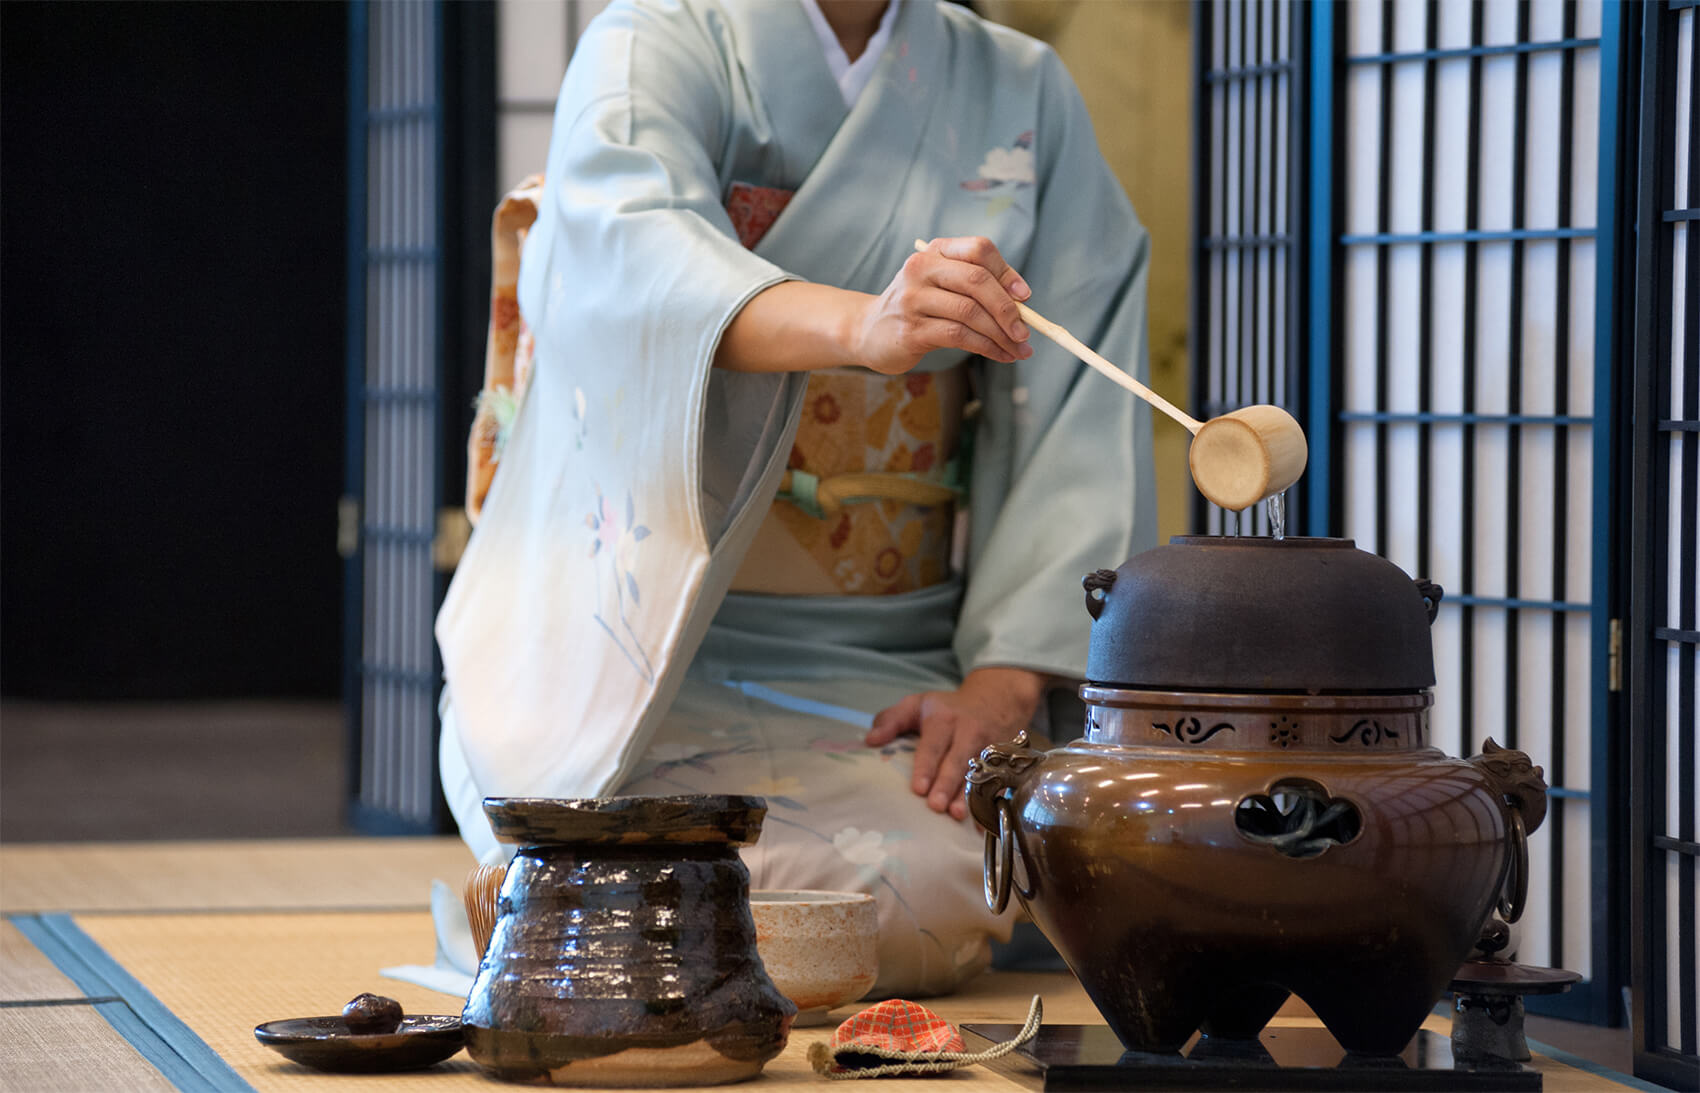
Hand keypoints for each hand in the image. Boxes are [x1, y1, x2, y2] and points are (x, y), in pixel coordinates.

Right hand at [849, 236, 1033, 373]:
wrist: (869, 331)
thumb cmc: (918, 308)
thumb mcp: (942, 286)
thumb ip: (976, 287)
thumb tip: (1023, 303)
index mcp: (935, 251)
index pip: (979, 249)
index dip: (1006, 273)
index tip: (1025, 297)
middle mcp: (921, 269)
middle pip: (977, 281)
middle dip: (1008, 309)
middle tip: (1025, 332)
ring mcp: (913, 299)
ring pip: (970, 312)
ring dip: (1001, 334)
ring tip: (1018, 350)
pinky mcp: (911, 330)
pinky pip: (959, 336)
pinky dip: (986, 347)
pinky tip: (999, 355)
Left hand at [865, 667, 1044, 819]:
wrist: (997, 697)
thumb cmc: (948, 708)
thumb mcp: (917, 704)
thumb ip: (890, 720)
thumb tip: (870, 741)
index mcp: (943, 719)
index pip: (933, 745)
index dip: (926, 766)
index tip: (918, 788)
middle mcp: (967, 731)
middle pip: (956, 760)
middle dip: (946, 784)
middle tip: (936, 806)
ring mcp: (988, 746)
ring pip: (977, 774)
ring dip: (966, 796)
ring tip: (956, 815)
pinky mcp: (1002, 759)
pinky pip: (996, 782)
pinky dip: (989, 801)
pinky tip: (981, 821)